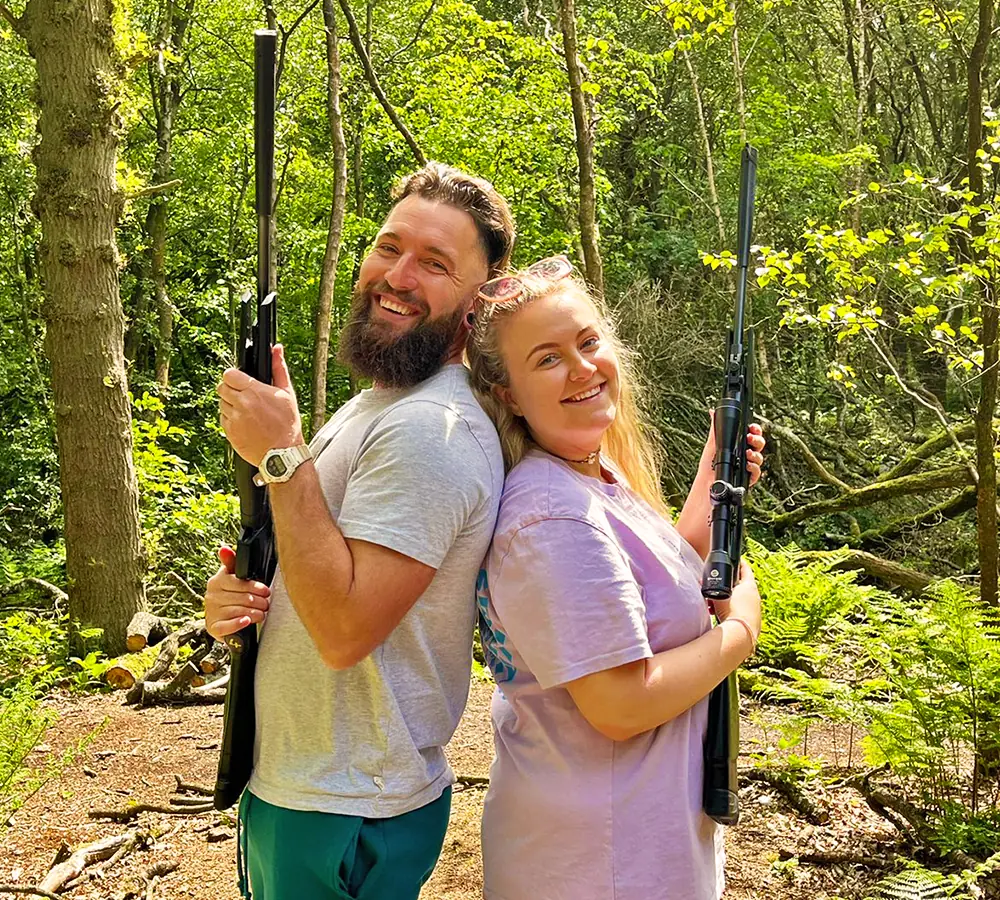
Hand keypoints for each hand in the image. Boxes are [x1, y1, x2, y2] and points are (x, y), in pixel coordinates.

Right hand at [204, 545, 270, 638]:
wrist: (219, 619)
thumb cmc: (230, 594)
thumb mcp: (231, 577)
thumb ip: (231, 562)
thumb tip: (224, 548)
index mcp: (217, 581)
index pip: (238, 582)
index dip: (254, 587)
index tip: (266, 590)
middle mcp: (212, 596)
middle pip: (241, 598)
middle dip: (258, 601)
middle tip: (267, 604)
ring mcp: (211, 612)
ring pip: (237, 611)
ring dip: (254, 613)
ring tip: (262, 613)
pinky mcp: (213, 627)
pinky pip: (226, 626)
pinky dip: (237, 624)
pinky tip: (246, 621)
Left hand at [217, 344, 302, 465]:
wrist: (283, 454)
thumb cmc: (288, 424)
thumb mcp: (287, 393)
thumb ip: (279, 368)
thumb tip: (277, 348)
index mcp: (254, 391)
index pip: (229, 374)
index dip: (234, 377)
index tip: (240, 381)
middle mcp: (241, 404)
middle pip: (222, 388)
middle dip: (231, 389)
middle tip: (244, 396)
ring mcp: (234, 419)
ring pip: (222, 404)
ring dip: (231, 405)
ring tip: (248, 412)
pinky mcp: (230, 433)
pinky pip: (223, 419)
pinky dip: (231, 420)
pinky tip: (246, 424)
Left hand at [700, 420, 765, 486]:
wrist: (706, 481)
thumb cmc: (709, 463)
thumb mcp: (712, 443)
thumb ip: (715, 427)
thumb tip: (712, 412)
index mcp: (738, 444)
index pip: (752, 434)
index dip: (755, 430)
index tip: (751, 428)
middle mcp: (745, 454)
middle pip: (758, 444)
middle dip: (757, 439)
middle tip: (749, 438)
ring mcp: (748, 466)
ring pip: (759, 457)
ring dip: (756, 454)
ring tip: (747, 453)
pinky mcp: (748, 478)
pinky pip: (757, 472)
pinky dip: (754, 468)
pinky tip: (747, 465)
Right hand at [718, 560, 760, 639]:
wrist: (741, 634)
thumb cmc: (730, 611)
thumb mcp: (717, 594)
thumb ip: (710, 586)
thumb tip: (700, 580)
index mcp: (750, 586)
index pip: (745, 569)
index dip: (740, 564)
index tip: (736, 560)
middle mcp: (755, 596)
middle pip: (742, 586)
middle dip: (729, 586)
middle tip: (719, 586)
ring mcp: (756, 610)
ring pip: (741, 600)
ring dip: (729, 600)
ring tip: (716, 605)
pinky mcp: (753, 622)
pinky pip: (741, 612)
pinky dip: (733, 611)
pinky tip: (722, 616)